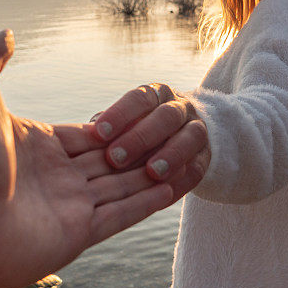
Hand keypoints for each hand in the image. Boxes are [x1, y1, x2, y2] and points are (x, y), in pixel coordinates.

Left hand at [0, 30, 177, 287]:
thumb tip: (6, 33)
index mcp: (34, 146)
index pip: (87, 133)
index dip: (116, 125)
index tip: (146, 116)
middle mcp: (53, 177)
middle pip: (109, 159)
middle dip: (142, 148)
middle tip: (176, 135)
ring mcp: (66, 208)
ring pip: (123, 186)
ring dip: (155, 172)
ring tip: (189, 158)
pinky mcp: (77, 235)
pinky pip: (124, 213)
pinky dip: (152, 200)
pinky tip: (176, 183)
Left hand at [90, 83, 209, 194]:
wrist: (174, 141)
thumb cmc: (132, 133)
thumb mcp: (118, 126)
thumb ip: (104, 130)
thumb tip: (81, 137)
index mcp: (154, 95)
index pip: (139, 98)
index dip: (120, 114)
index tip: (98, 133)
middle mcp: (178, 107)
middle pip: (166, 116)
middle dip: (141, 137)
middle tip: (116, 158)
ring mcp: (197, 129)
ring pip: (190, 137)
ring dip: (171, 154)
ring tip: (151, 173)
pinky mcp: (206, 156)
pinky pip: (199, 166)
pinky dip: (184, 179)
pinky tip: (167, 192)